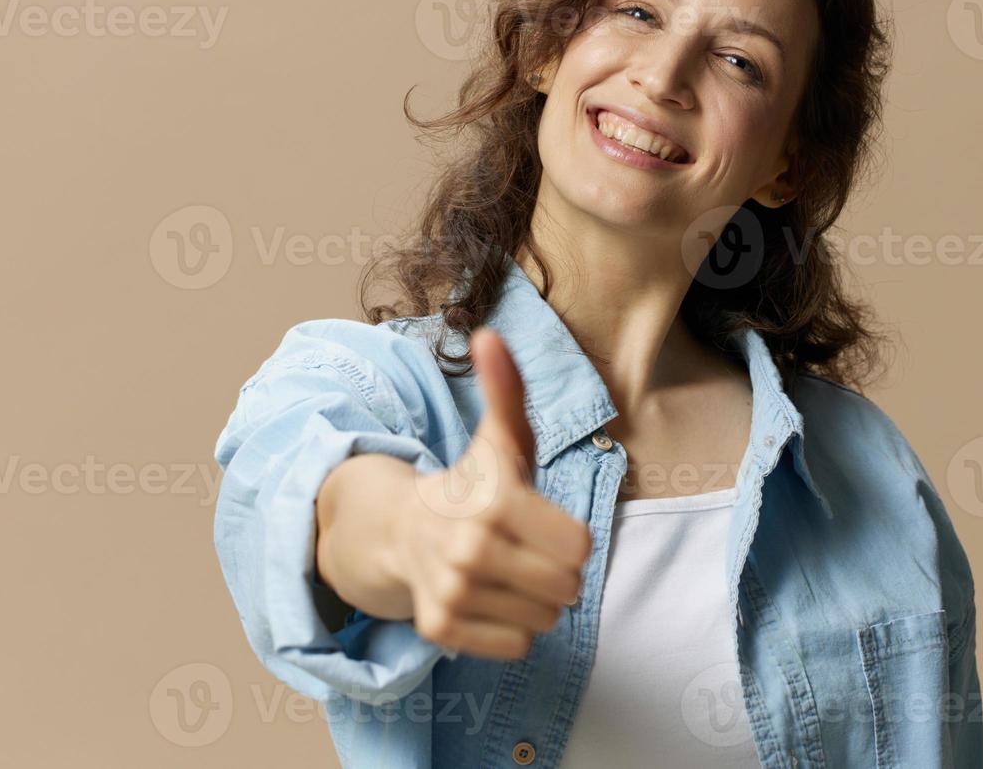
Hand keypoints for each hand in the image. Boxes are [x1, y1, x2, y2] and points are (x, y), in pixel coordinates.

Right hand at [391, 326, 592, 660]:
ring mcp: (452, 591)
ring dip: (535, 602)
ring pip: (545, 620)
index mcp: (494, 500)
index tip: (540, 521)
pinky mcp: (441, 629)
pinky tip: (487, 599)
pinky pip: (516, 647)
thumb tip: (490, 334)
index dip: (569, 536)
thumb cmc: (470, 485)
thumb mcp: (498, 439)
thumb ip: (506, 390)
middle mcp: (470, 549)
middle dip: (556, 572)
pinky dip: (511, 630)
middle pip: (568, 588)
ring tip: (504, 573)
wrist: (401, 532)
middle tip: (523, 549)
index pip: (581, 547)